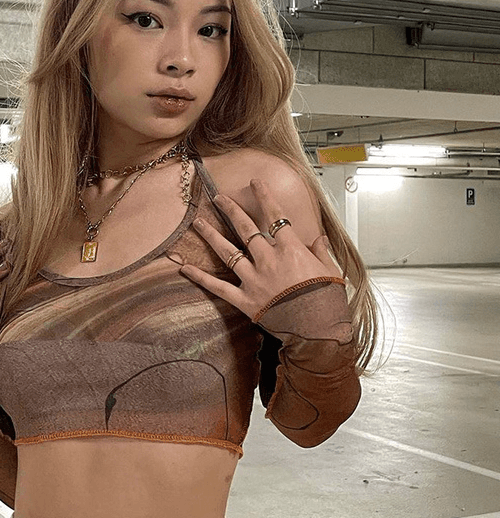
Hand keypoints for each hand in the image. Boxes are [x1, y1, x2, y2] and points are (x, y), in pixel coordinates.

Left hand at [179, 179, 339, 320]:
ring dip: (211, 235)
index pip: (276, 216)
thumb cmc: (327, 304)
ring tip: (198, 222)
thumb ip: (321, 253)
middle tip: (219, 197)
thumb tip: (318, 239)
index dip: (264, 197)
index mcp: (292, 251)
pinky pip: (218, 287)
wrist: (319, 334)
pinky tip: (186, 268)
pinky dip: (201, 278)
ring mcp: (254, 280)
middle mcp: (269, 261)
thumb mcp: (331, 272)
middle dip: (231, 210)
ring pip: (228, 251)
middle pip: (246, 228)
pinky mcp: (245, 300)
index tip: (255, 183)